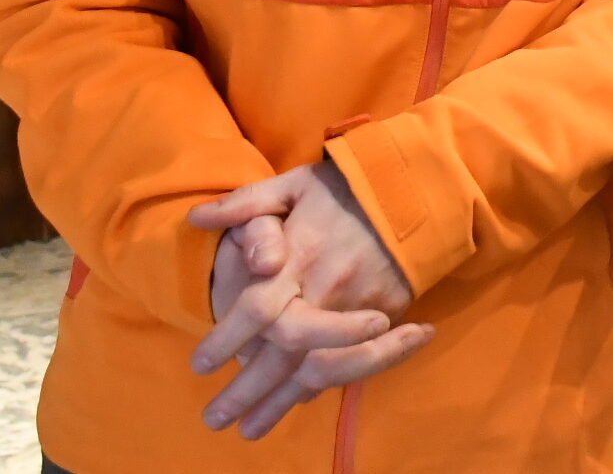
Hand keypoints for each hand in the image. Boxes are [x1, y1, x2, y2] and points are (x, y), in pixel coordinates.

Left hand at [188, 163, 431, 438]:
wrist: (415, 187)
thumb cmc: (344, 186)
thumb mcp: (292, 183)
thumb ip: (246, 203)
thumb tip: (197, 216)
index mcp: (299, 256)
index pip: (255, 308)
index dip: (224, 340)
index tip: (198, 366)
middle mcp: (326, 289)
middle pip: (282, 356)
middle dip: (246, 392)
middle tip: (214, 421)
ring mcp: (358, 308)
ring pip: (315, 371)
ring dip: (280, 405)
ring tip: (251, 431)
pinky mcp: (385, 315)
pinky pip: (349, 364)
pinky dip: (321, 389)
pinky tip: (298, 404)